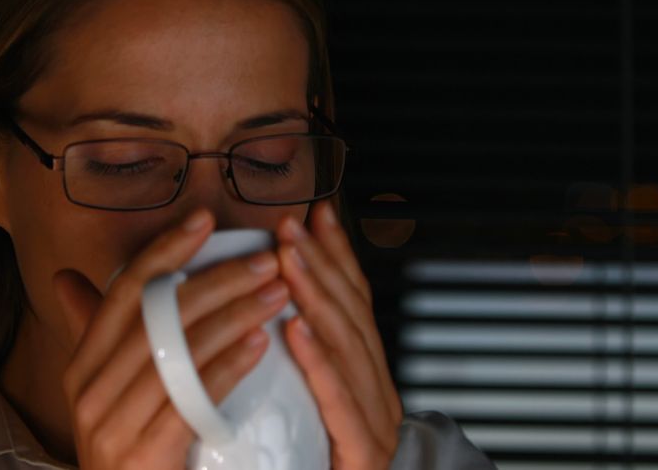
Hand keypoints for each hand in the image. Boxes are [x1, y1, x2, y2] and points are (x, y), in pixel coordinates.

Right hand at [54, 208, 290, 468]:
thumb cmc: (128, 446)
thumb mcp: (104, 388)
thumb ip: (94, 332)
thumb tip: (64, 278)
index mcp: (81, 363)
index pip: (125, 290)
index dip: (165, 250)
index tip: (206, 220)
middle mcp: (89, 388)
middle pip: (158, 315)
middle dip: (217, 280)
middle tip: (265, 261)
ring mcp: (112, 423)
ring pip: (180, 351)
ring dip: (235, 316)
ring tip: (276, 294)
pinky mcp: (142, 453)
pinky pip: (193, 398)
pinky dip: (229, 366)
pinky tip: (261, 344)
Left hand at [275, 199, 403, 469]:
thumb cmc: (332, 462)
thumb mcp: (323, 403)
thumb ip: (312, 361)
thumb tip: (280, 311)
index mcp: (367, 376)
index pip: (357, 304)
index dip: (339, 256)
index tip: (318, 213)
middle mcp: (377, 390)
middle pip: (352, 315)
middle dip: (322, 263)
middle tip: (291, 224)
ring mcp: (375, 419)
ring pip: (347, 345)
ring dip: (317, 294)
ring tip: (289, 257)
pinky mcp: (362, 450)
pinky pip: (338, 399)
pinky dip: (318, 359)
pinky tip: (296, 328)